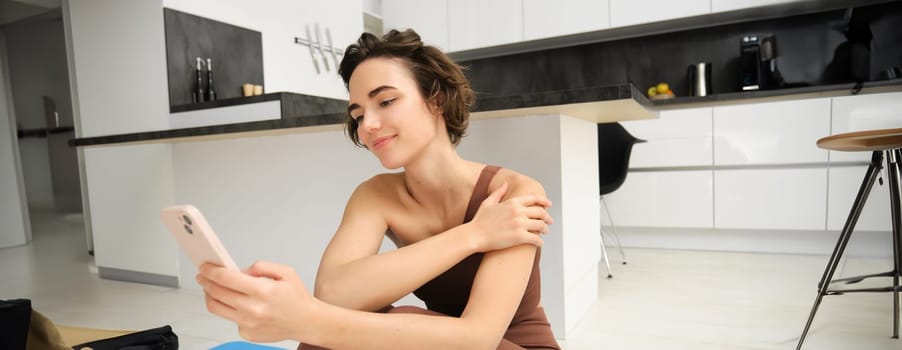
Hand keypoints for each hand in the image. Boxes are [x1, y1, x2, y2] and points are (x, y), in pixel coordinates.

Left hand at [197, 261, 313, 342]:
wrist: (306, 322)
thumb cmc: (297, 298)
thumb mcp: (285, 272)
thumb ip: (261, 266)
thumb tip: (240, 271)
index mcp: (263, 291)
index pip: (227, 279)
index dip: (212, 270)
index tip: (205, 266)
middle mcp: (253, 309)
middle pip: (216, 293)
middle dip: (205, 281)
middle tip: (203, 274)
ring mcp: (248, 323)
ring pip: (216, 307)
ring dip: (209, 295)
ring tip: (211, 287)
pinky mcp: (246, 333)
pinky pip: (229, 318)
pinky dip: (229, 308)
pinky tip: (237, 303)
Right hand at [469, 181, 552, 251]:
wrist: (474, 235)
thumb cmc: (479, 221)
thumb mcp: (488, 202)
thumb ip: (498, 192)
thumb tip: (505, 184)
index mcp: (512, 202)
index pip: (534, 198)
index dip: (544, 201)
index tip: (549, 204)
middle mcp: (518, 211)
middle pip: (540, 212)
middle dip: (547, 217)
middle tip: (549, 222)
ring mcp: (519, 224)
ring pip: (541, 225)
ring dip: (544, 229)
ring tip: (544, 232)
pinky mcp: (519, 237)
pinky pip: (536, 239)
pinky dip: (540, 241)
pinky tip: (539, 243)